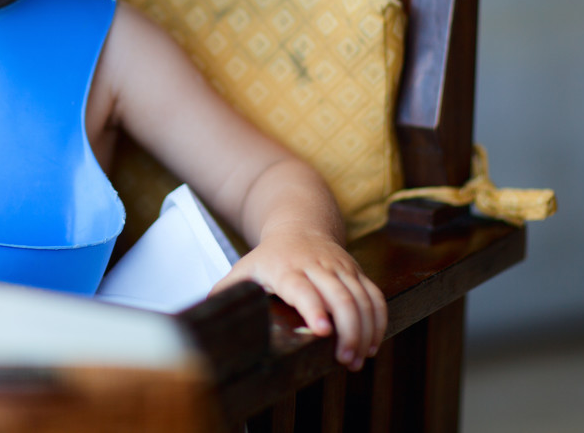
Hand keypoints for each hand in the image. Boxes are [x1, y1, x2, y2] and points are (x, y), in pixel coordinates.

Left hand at [213, 227, 386, 370]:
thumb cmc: (269, 256)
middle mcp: (317, 266)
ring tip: (357, 358)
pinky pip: (375, 296)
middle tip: (345, 359)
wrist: (300, 224)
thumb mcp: (244, 267)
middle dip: (347, 330)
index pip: (303, 288)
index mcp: (286, 268)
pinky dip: (378, 321)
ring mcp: (340, 269)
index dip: (314, 308)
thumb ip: (226, 290)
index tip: (322, 331)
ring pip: (362, 298)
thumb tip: (204, 312)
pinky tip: (373, 343)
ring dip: (365, 331)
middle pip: (340, 296)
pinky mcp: (357, 273)